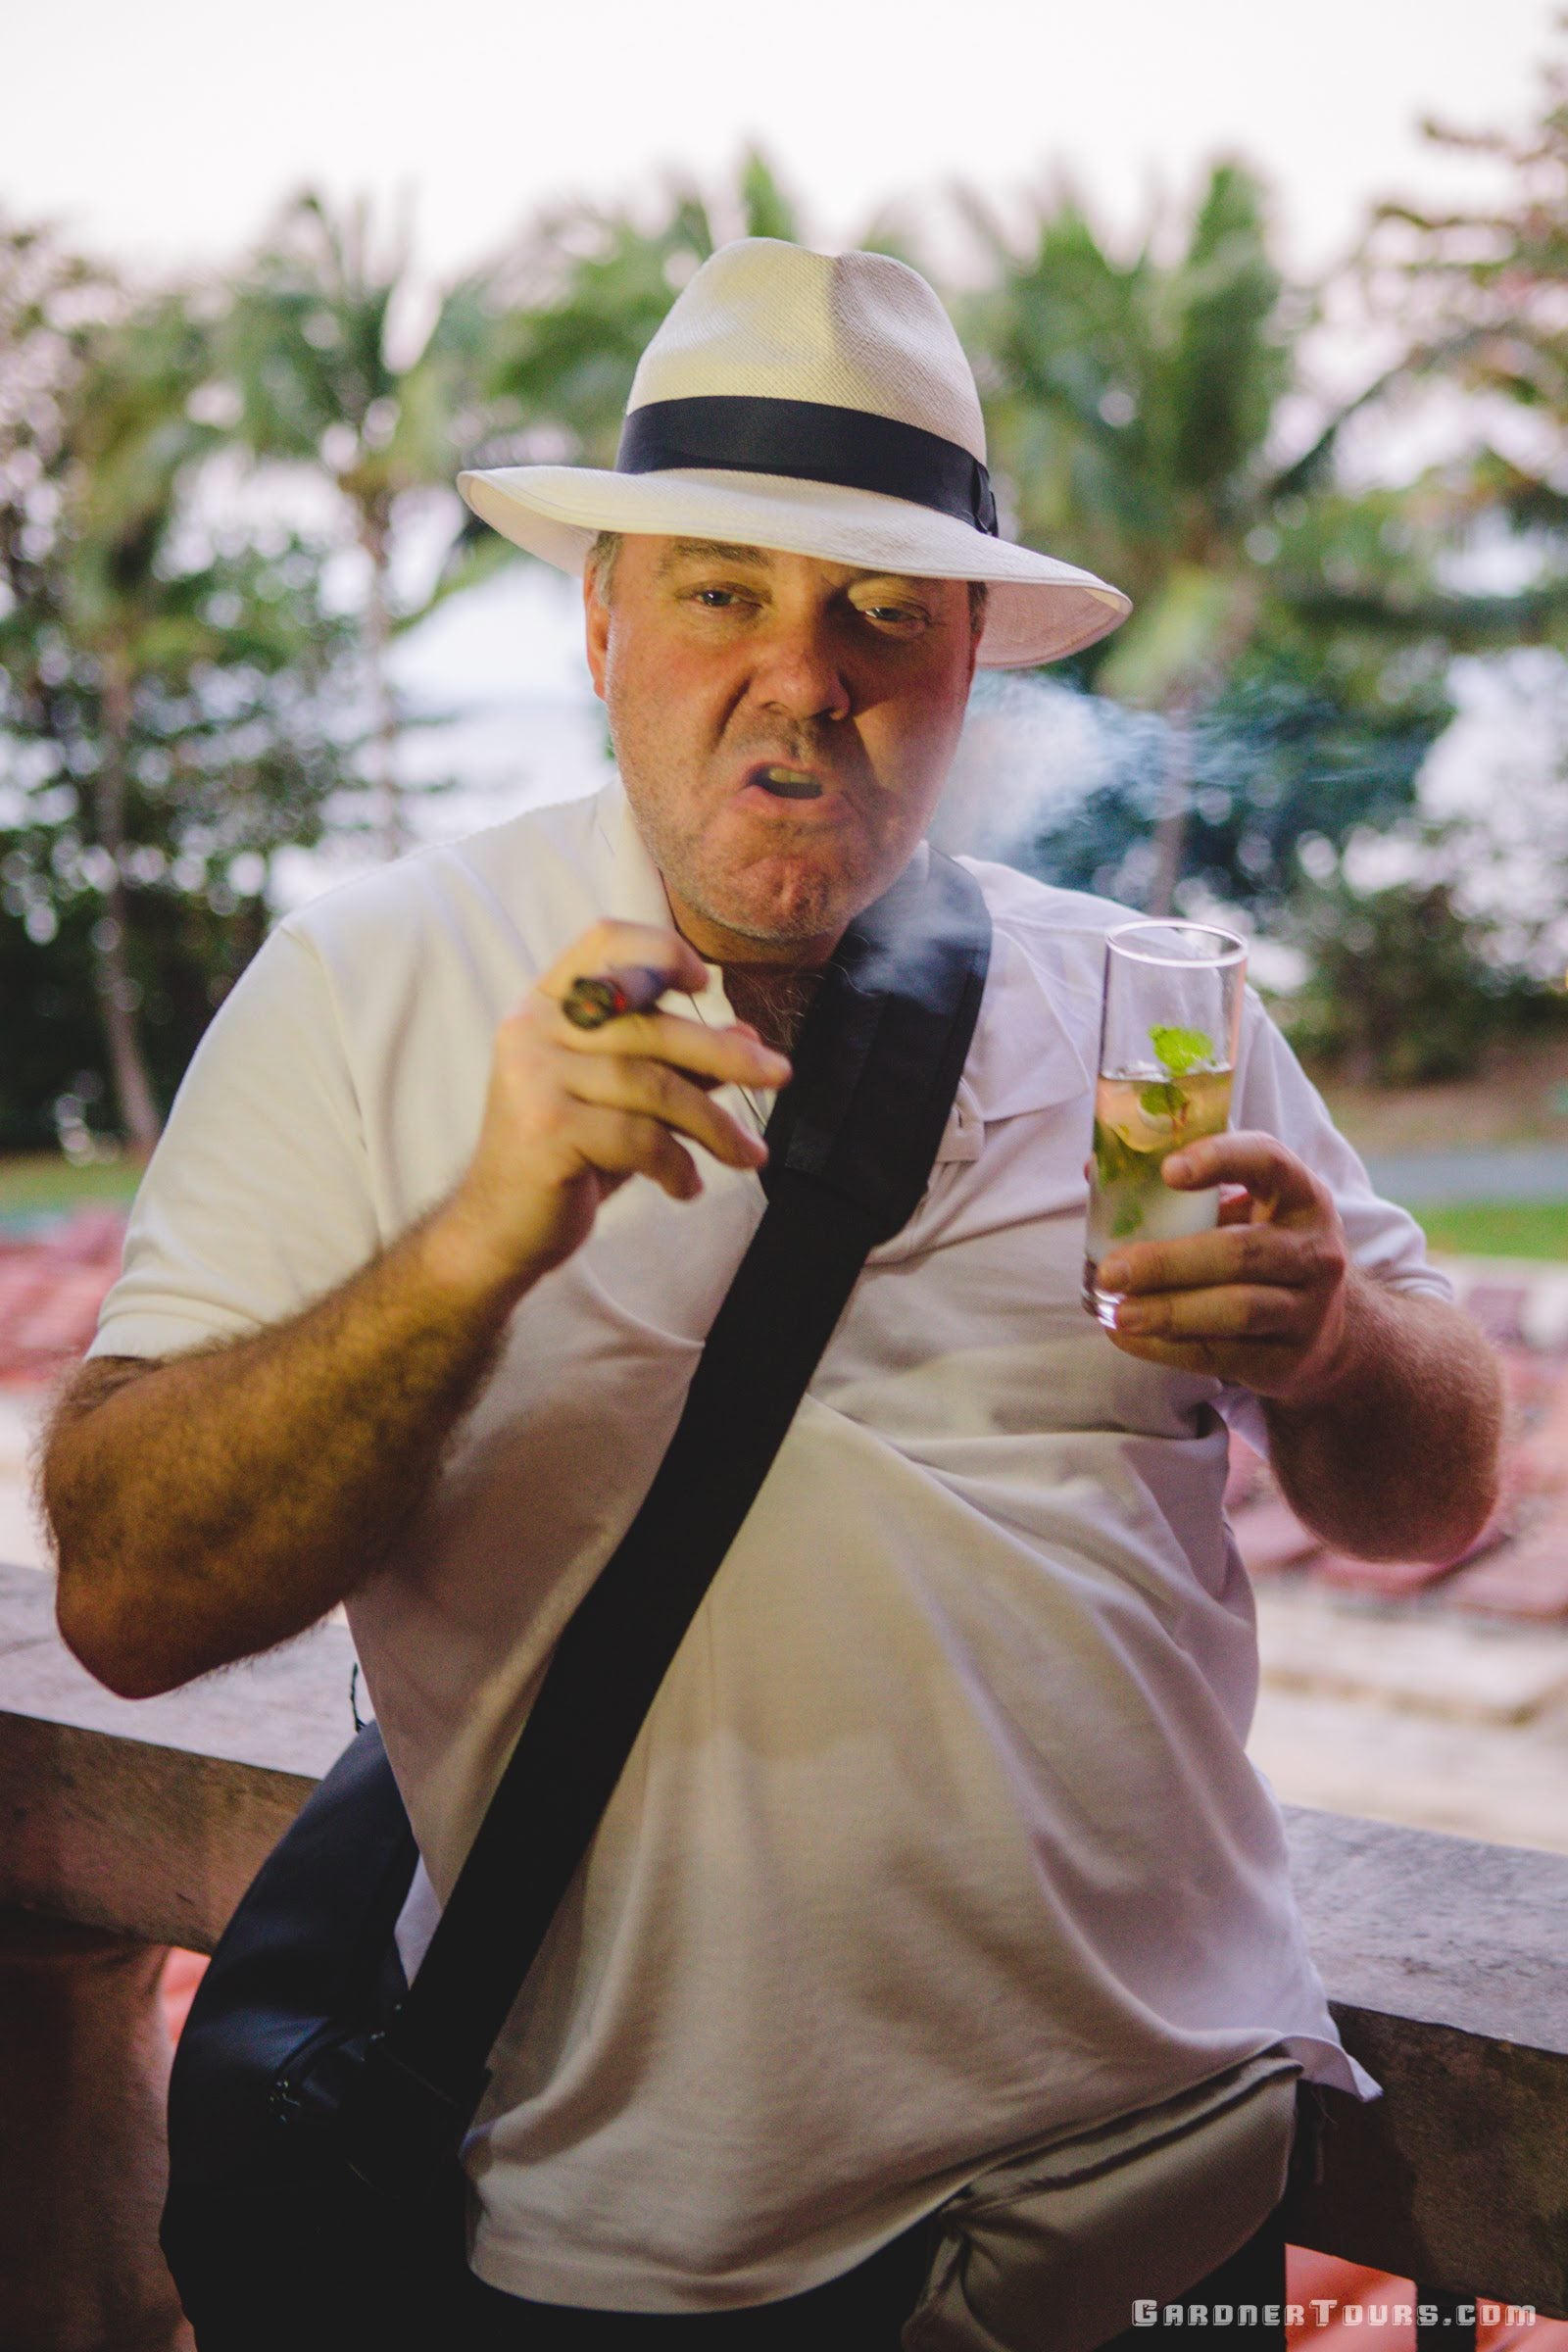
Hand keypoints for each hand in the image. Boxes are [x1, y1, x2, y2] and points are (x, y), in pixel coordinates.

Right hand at [434, 921, 790, 1295]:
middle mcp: (532, 1028)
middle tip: (780, 1076)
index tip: (707, 983)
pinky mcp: (545, 1128)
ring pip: (653, 1085)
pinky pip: (639, 1137)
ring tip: (748, 1156)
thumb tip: (751, 1038)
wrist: (500, 1229)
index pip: (605, 941)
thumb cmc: (569, 1155)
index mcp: (546, 1004)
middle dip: (725, 1053)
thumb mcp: (627, 1101)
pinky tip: (687, 1186)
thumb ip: (677, 1064)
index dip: (662, 950)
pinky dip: (677, 1164)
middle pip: (650, 1024)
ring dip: (714, 1124)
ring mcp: (533, 1076)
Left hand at [1095, 1131, 1353, 1401]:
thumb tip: (1096, 1171)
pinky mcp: (1288, 1360)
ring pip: (1236, 1309)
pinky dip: (1169, 1349)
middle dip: (1169, 1262)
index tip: (1167, 1170)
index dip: (1221, 1159)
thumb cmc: (1263, 1253)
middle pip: (1240, 1252)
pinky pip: (1224, 1354)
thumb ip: (1185, 1193)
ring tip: (1118, 1313)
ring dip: (1170, 1312)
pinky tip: (1128, 1338)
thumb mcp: (1246, 1213)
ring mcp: (1308, 1309)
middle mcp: (1314, 1250)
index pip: (1269, 1161)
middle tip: (1112, 1270)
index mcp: (1300, 1195)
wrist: (1325, 1334)